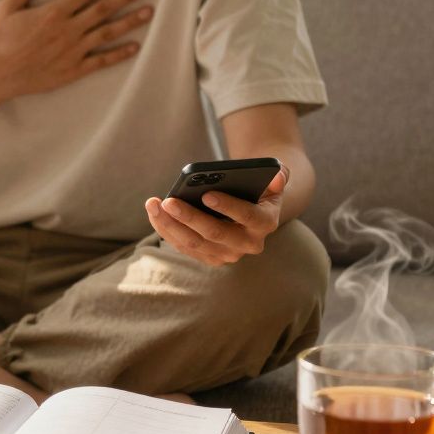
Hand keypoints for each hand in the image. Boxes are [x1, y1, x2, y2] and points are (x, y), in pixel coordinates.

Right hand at [0, 0, 154, 104]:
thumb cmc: (0, 40)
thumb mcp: (8, 7)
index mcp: (53, 12)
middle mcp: (67, 30)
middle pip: (104, 8)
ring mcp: (72, 51)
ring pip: (107, 33)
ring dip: (130, 21)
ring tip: (149, 11)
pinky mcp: (73, 70)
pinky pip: (101, 61)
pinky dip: (119, 54)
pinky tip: (135, 46)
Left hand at [144, 165, 288, 266]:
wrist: (254, 209)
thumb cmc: (260, 189)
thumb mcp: (273, 180)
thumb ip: (280, 176)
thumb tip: (277, 176)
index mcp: (265, 223)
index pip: (248, 216)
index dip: (228, 206)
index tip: (207, 194)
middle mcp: (248, 243)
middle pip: (214, 233)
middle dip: (189, 217)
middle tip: (168, 201)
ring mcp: (227, 254)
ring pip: (194, 243)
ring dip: (170, 225)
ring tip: (153, 204)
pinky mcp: (209, 257)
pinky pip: (183, 246)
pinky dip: (166, 230)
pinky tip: (154, 213)